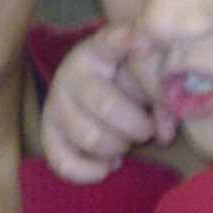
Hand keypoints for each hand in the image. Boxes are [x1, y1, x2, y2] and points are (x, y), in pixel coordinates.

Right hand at [41, 24, 163, 182]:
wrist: (88, 84)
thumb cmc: (123, 78)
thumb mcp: (143, 77)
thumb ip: (161, 99)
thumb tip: (164, 134)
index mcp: (97, 50)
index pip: (109, 40)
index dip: (126, 41)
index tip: (146, 43)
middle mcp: (70, 75)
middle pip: (106, 106)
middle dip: (137, 126)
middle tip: (146, 129)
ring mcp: (55, 105)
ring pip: (89, 137)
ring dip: (117, 148)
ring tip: (125, 143)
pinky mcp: (47, 133)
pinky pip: (64, 163)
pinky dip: (90, 171)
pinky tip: (107, 166)